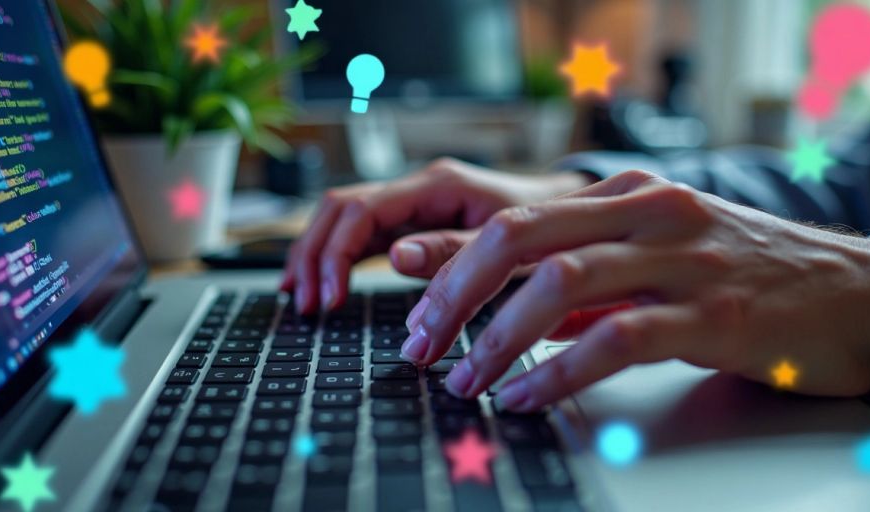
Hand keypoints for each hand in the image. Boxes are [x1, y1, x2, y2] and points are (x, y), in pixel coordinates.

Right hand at [281, 158, 591, 312]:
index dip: (337, 254)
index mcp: (437, 185)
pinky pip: (362, 234)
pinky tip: (323, 285)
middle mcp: (418, 187)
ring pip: (343, 219)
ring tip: (300, 299)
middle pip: (339, 209)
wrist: (569, 212)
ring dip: (317, 255)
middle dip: (314, 255)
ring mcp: (412, 203)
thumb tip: (395, 258)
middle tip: (304, 304)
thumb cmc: (546, 226)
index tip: (330, 299)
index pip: (362, 210)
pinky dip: (337, 258)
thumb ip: (453, 251)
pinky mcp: (413, 221)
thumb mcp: (507, 243)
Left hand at [402, 170, 869, 411]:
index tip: (415, 307)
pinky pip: (616, 340)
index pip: (515, 217)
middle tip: (422, 343)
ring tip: (468, 379)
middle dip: (455, 293)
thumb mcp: (659, 260)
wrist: (857, 292)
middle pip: (519, 237)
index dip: (452, 262)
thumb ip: (591, 283)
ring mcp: (682, 260)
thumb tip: (517, 316)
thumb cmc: (749, 276)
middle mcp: (648, 212)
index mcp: (627, 195)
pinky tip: (530, 397)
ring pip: (560, 284)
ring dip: (498, 338)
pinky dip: (559, 373)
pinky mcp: (715, 316)